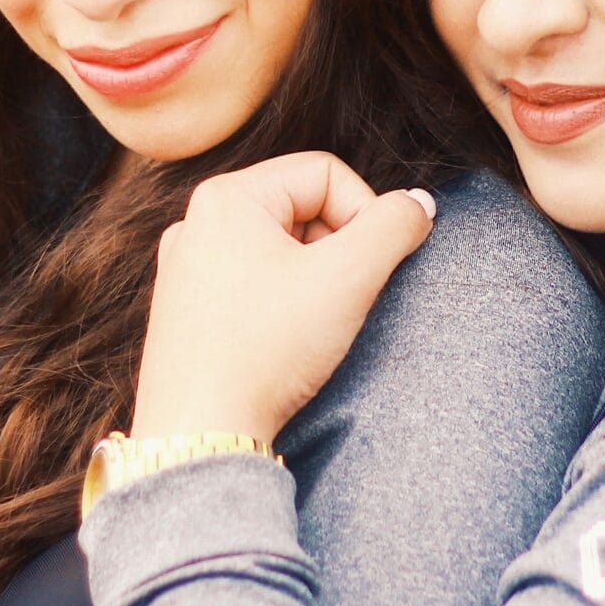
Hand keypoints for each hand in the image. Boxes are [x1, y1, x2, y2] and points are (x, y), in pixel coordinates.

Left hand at [133, 153, 434, 448]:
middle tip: (343, 299)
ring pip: (279, 249)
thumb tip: (418, 205)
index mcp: (226, 196)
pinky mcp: (186, 311)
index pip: (326, 172)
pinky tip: (284, 343)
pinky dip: (282, 305)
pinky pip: (251, 284)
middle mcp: (196, 223)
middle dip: (337, 249)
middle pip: (301, 207)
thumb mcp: (347, 279)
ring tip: (313, 327)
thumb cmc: (265, 351)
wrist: (200, 433)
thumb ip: (394, 227)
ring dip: (313, 279)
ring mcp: (186, 269)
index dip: (365, 213)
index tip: (372, 267)